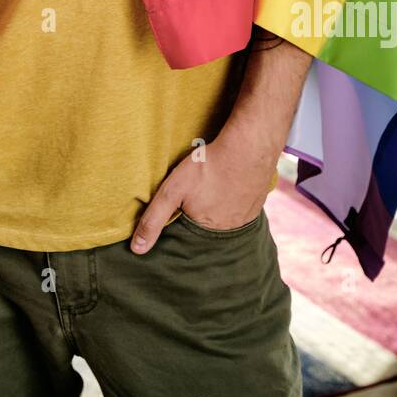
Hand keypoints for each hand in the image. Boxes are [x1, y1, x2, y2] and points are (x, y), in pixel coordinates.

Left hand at [130, 137, 272, 254]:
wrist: (248, 147)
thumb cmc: (208, 167)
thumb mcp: (172, 191)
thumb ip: (154, 219)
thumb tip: (137, 249)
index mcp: (208, 232)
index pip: (190, 235)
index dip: (184, 218)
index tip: (183, 205)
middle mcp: (230, 230)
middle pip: (209, 226)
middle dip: (202, 213)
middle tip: (199, 193)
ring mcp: (248, 216)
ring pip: (228, 216)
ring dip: (220, 205)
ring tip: (212, 188)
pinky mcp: (259, 201)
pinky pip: (243, 205)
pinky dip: (235, 197)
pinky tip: (230, 183)